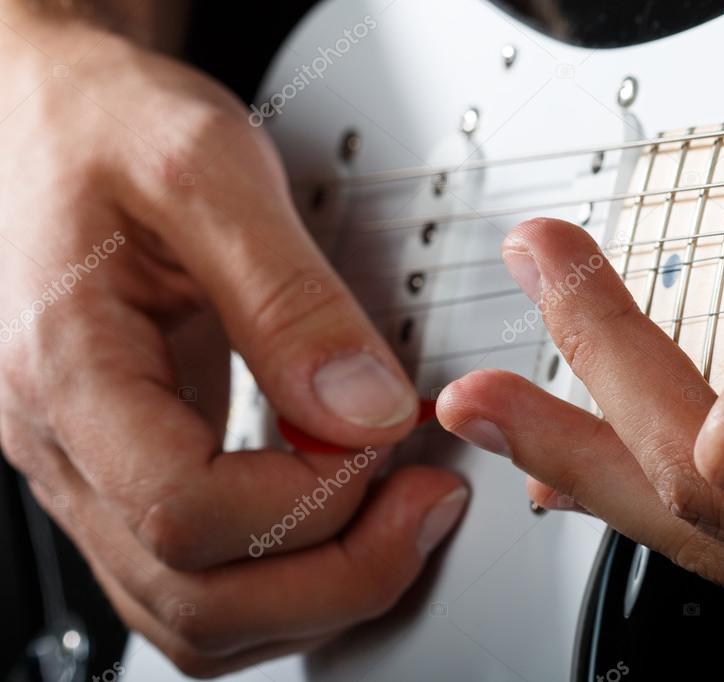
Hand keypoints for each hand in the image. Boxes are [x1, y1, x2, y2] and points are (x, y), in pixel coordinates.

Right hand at [0, 13, 464, 676]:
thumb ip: (289, 299)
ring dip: (314, 593)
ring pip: (195, 615)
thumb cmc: (110, 128)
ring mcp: (92, 471)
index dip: (309, 496)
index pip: (185, 510)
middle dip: (337, 576)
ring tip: (398, 519)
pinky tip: (344, 517)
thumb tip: (364, 409)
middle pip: (195, 599)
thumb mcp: (206, 174)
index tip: (384, 436)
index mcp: (71, 367)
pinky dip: (285, 576)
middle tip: (425, 509)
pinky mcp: (128, 470)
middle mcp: (67, 444)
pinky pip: (199, 578)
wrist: (57, 120)